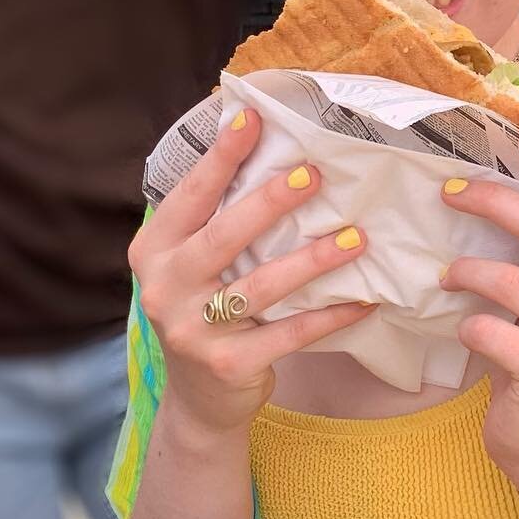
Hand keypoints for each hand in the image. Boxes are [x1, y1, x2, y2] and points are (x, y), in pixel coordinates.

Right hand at [128, 107, 370, 435]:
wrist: (199, 400)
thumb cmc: (206, 313)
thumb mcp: (192, 267)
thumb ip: (214, 222)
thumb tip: (265, 152)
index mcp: (154, 251)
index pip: (190, 196)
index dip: (220, 157)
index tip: (252, 118)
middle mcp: (164, 288)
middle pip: (224, 236)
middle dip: (270, 202)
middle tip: (316, 175)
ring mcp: (193, 330)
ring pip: (261, 286)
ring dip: (313, 261)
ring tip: (357, 238)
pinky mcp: (227, 365)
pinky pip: (289, 334)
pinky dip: (330, 316)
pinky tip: (364, 301)